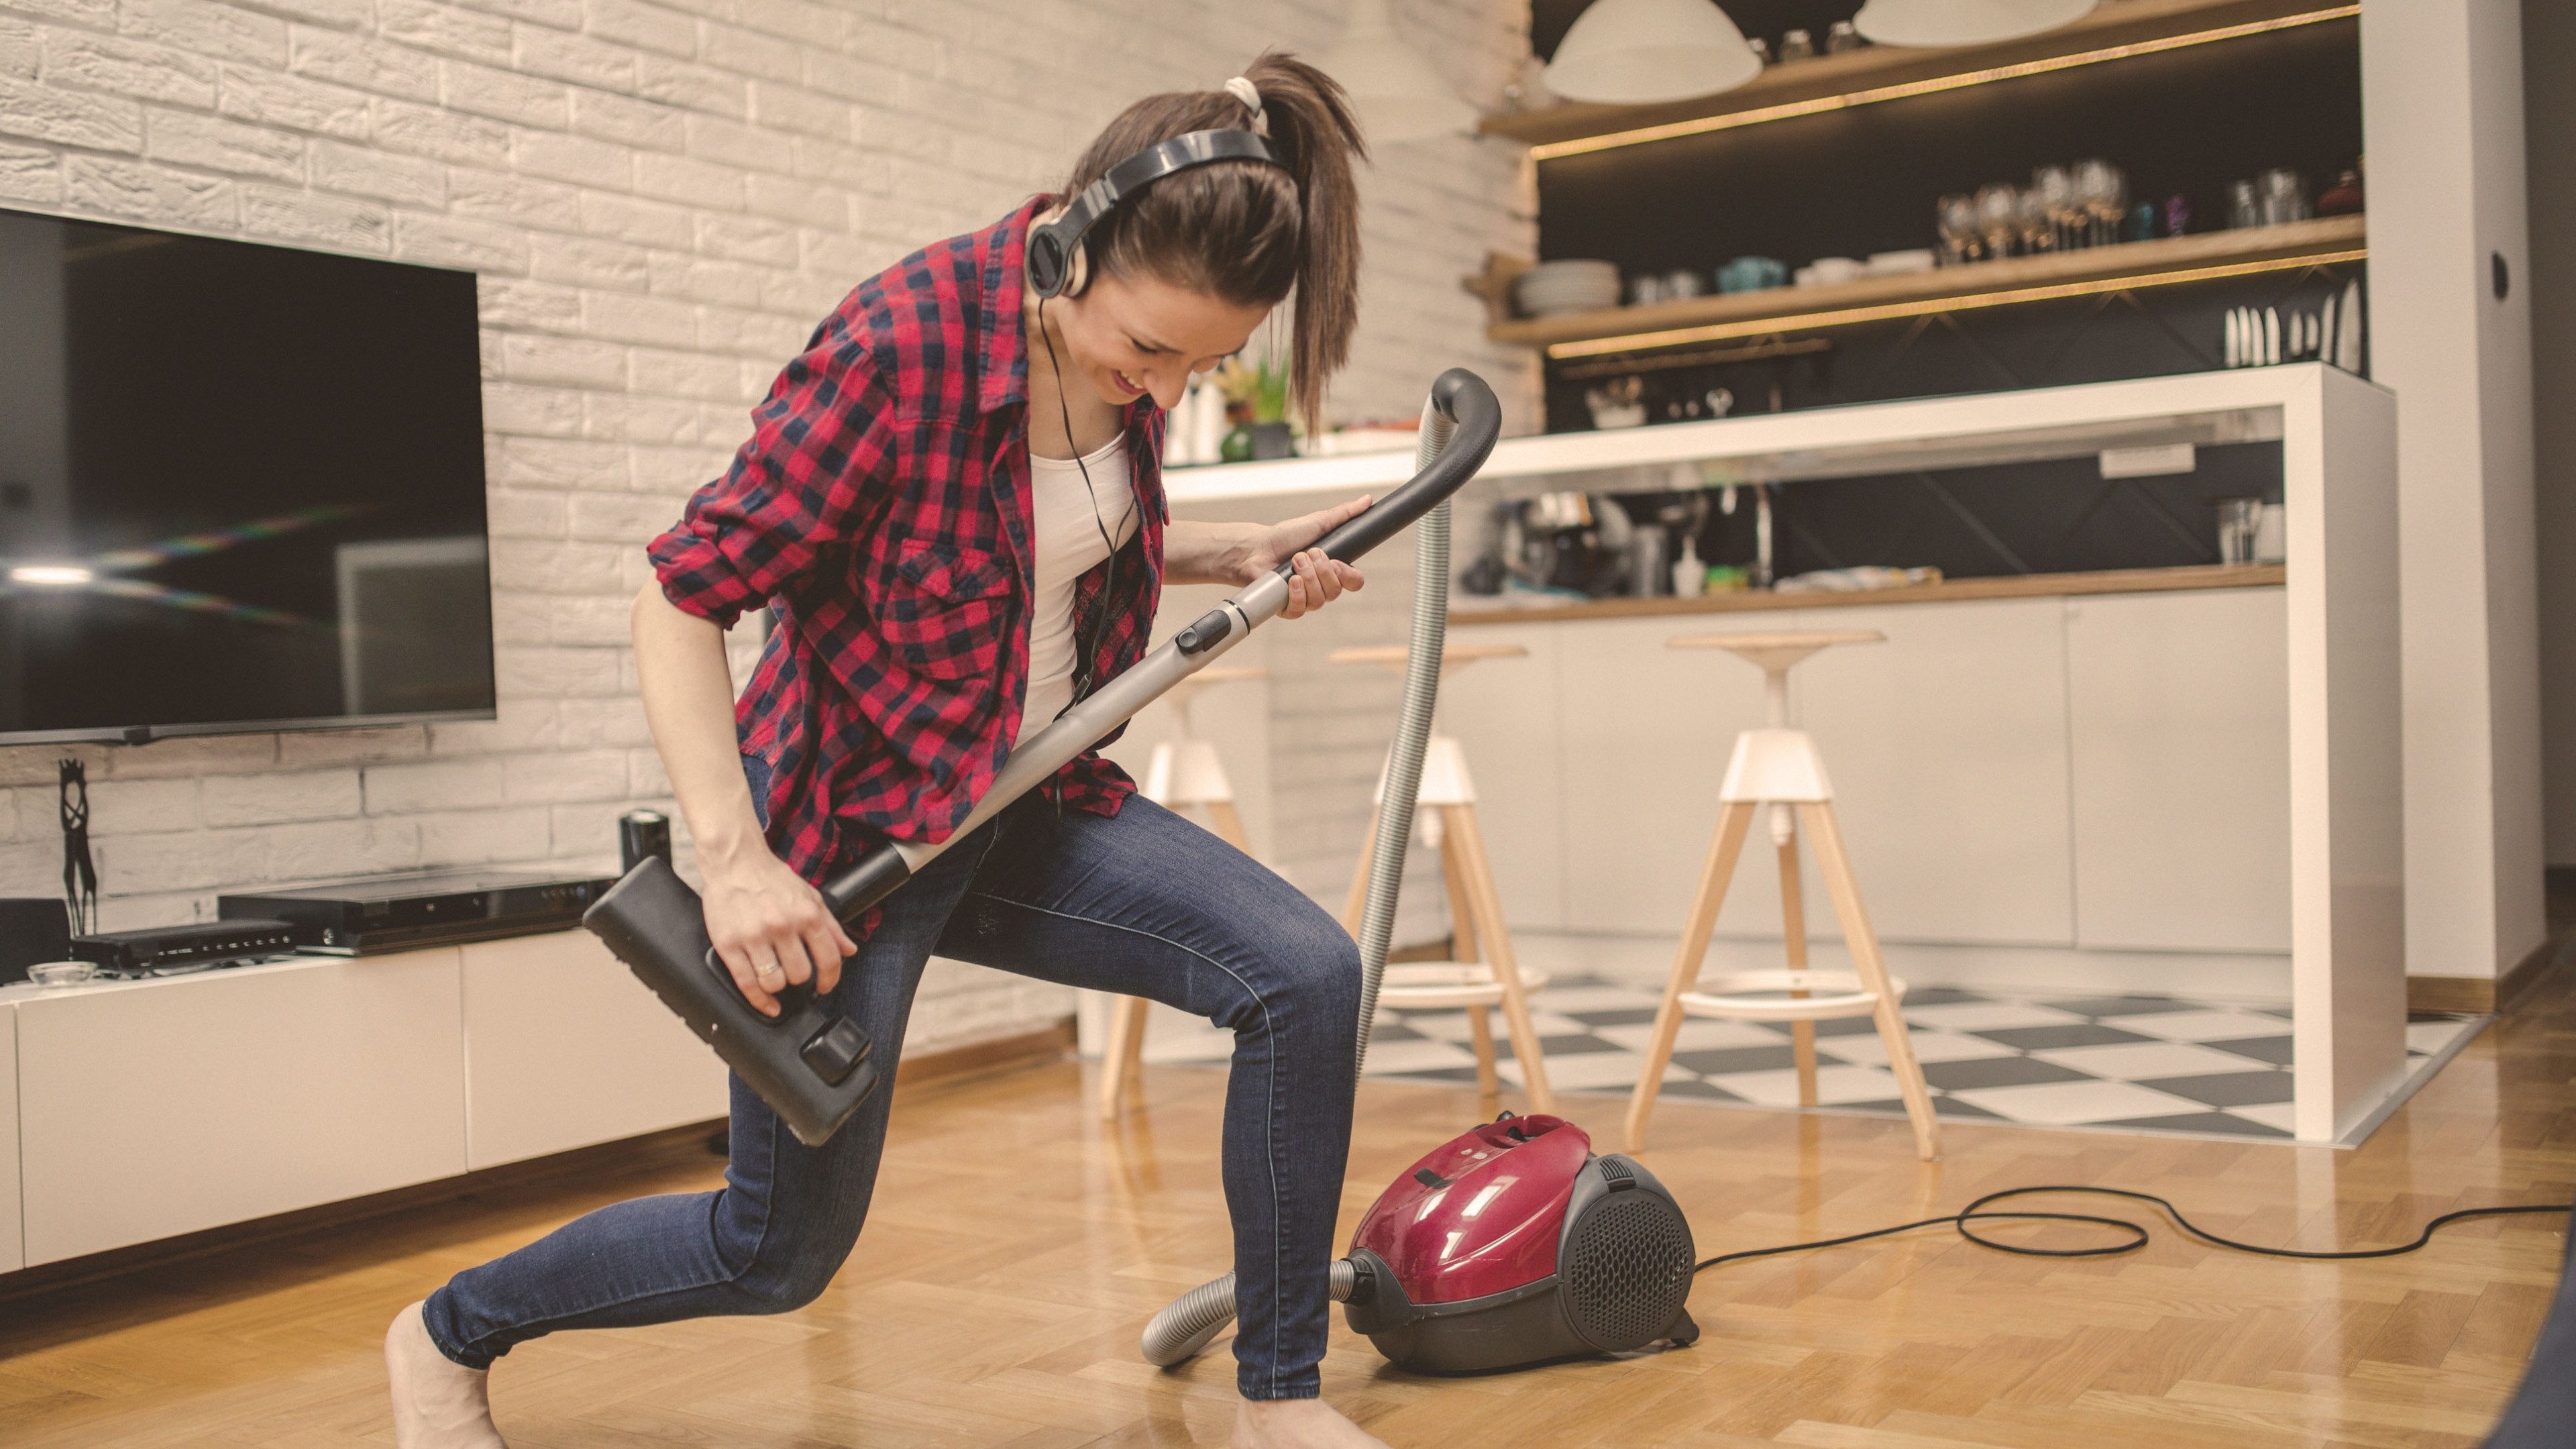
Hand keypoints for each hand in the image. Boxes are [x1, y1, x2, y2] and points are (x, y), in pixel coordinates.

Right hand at [701, 848, 855, 1016]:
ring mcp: (754, 936)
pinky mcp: (728, 944)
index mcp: (806, 914)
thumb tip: (849, 950)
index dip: (830, 979)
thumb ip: (831, 926)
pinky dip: (759, 1001)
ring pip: (774, 982)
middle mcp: (782, 926)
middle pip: (800, 975)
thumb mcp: (810, 896)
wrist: (734, 861)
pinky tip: (766, 1003)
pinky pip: (746, 983)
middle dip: (800, 979)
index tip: (825, 986)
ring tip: (775, 977)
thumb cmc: (771, 878)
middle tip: (792, 972)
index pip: (829, 959)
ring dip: (778, 986)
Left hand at [1244, 495, 1369, 618]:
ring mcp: (1305, 599)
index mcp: (1332, 570)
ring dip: (1307, 578)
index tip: (1335, 561)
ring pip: (1319, 601)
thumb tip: (1368, 500)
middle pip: (1336, 592)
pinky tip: (1289, 581)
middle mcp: (1321, 587)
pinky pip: (1300, 610)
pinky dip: (1296, 594)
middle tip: (1306, 553)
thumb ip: (1344, 514)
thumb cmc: (1285, 536)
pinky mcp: (1287, 608)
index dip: (1348, 575)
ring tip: (1294, 561)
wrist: (1257, 547)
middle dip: (1321, 570)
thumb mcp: (1318, 522)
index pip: (1354, 582)